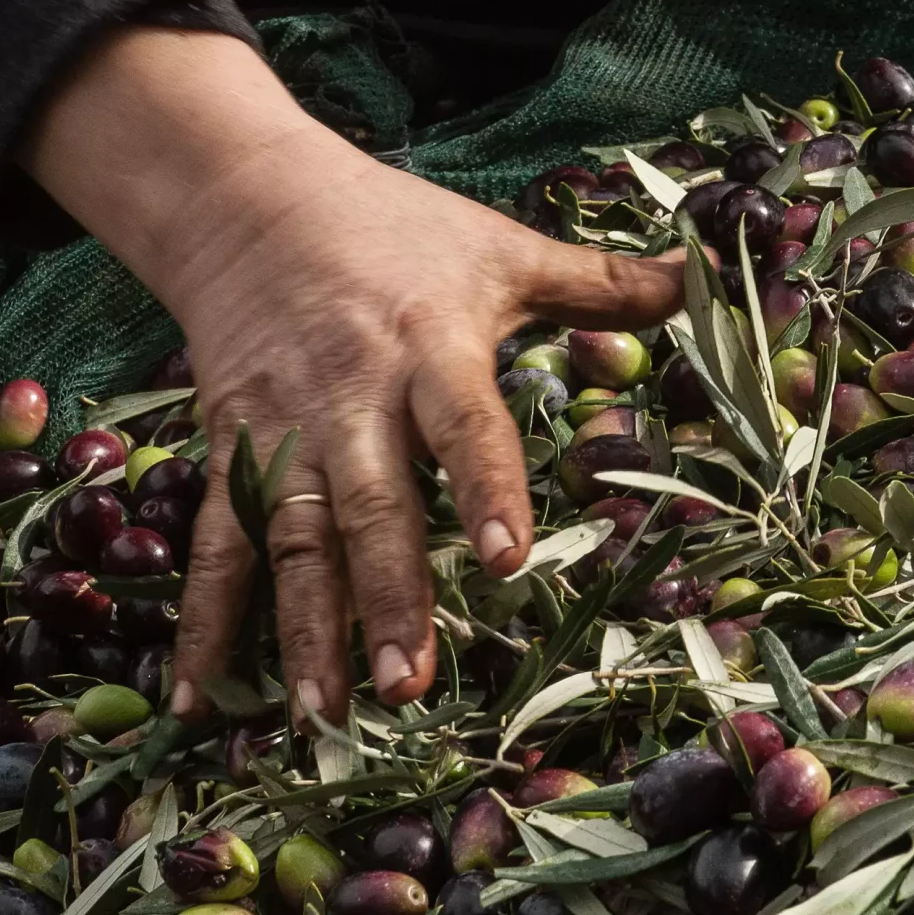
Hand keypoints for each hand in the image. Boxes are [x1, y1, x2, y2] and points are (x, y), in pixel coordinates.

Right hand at [24, 27, 683, 731]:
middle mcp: (349, 398)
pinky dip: (208, 626)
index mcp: (427, 346)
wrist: (244, 201)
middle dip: (385, 596)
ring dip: (303, 630)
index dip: (486, 489)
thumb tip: (706, 277)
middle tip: (407, 683)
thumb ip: (601, 282)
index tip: (507, 561)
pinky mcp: (229, 453)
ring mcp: (281, 432)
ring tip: (323, 713)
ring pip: (288, 539)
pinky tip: (207, 702)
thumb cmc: (395, 230)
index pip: (463, 424)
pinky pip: (217, 547)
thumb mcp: (499, 248)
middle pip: (366, 505)